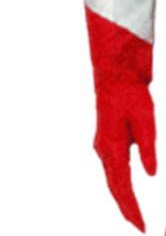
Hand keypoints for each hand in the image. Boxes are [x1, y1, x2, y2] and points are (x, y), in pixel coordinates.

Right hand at [0, 57, 88, 171]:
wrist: (0, 72)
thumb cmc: (33, 76)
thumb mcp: (61, 87)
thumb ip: (80, 114)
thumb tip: (87, 144)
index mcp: (22, 119)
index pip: (63, 143)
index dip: (69, 127)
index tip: (58, 109)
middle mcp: (9, 137)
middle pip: (54, 157)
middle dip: (62, 138)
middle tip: (52, 115)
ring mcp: (4, 145)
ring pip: (44, 163)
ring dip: (52, 145)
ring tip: (43, 122)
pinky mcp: (2, 148)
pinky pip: (31, 161)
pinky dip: (41, 149)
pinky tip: (36, 128)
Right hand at [79, 12, 158, 235]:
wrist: (112, 66)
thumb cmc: (131, 89)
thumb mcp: (146, 119)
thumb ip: (146, 154)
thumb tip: (147, 188)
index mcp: (108, 150)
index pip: (119, 195)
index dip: (131, 218)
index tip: (144, 235)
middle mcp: (98, 155)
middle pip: (107, 201)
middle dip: (121, 226)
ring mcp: (97, 152)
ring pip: (104, 193)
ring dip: (116, 216)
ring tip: (131, 234)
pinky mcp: (101, 148)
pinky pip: (106, 181)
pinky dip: (114, 199)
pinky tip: (124, 207)